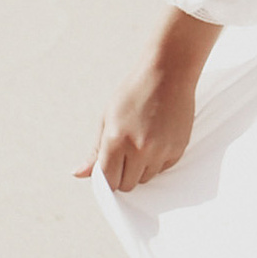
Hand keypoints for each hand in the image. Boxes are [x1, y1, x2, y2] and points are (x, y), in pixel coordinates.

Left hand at [79, 8, 218, 190]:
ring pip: (146, 178)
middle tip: (125, 153)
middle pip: (128, 185)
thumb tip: (78, 174)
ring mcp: (161, 151)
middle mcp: (140, 150)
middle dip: (123, 175)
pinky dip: (158, 161)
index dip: (107, 178)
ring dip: (141, 168)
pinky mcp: (178, 149)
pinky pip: (163, 169)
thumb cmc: (134, 92)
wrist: (169, 72)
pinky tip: (156, 138)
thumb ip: (95, 152)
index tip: (109, 168)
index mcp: (116, 141)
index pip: (109, 182)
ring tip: (142, 141)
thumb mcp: (107, 118)